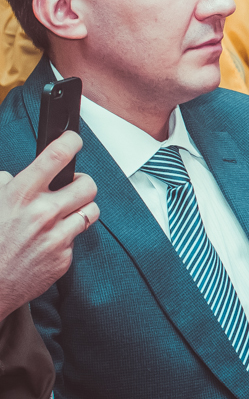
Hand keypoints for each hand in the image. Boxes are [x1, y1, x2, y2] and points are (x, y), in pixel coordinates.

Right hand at [0, 132, 98, 319]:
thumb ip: (2, 187)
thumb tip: (12, 177)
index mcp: (20, 195)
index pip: (56, 156)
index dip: (70, 141)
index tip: (73, 139)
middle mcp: (42, 214)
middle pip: (88, 184)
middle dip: (81, 182)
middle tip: (71, 186)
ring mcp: (56, 237)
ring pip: (90, 210)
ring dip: (80, 208)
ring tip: (64, 212)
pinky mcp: (63, 258)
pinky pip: (76, 239)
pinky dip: (66, 237)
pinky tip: (48, 241)